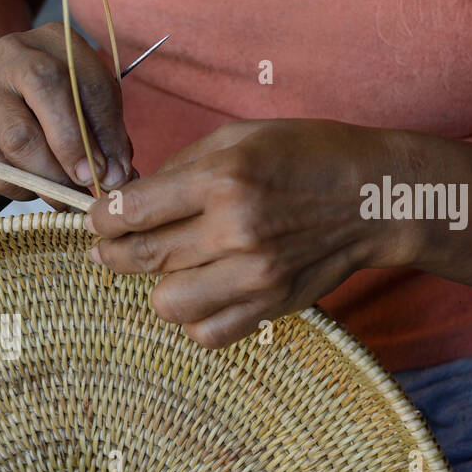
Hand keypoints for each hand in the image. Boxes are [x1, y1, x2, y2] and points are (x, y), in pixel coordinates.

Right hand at [0, 22, 134, 204]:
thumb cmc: (45, 105)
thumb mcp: (81, 104)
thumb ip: (104, 135)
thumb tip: (118, 179)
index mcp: (53, 40)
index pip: (88, 81)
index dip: (106, 131)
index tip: (116, 171)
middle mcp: (11, 54)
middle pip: (45, 91)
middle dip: (72, 146)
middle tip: (86, 183)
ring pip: (17, 137)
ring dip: (48, 176)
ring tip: (63, 195)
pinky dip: (20, 187)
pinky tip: (32, 188)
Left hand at [85, 119, 420, 347]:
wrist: (376, 197)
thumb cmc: (305, 157)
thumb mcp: (240, 138)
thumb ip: (180, 168)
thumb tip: (127, 198)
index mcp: (223, 179)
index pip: (132, 211)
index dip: (100, 218)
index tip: (95, 220)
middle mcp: (236, 229)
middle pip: (141, 259)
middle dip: (111, 253)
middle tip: (107, 248)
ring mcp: (255, 275)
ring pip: (166, 304)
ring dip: (157, 287)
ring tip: (166, 269)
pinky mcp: (271, 306)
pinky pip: (206, 333)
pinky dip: (195, 318)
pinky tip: (201, 293)